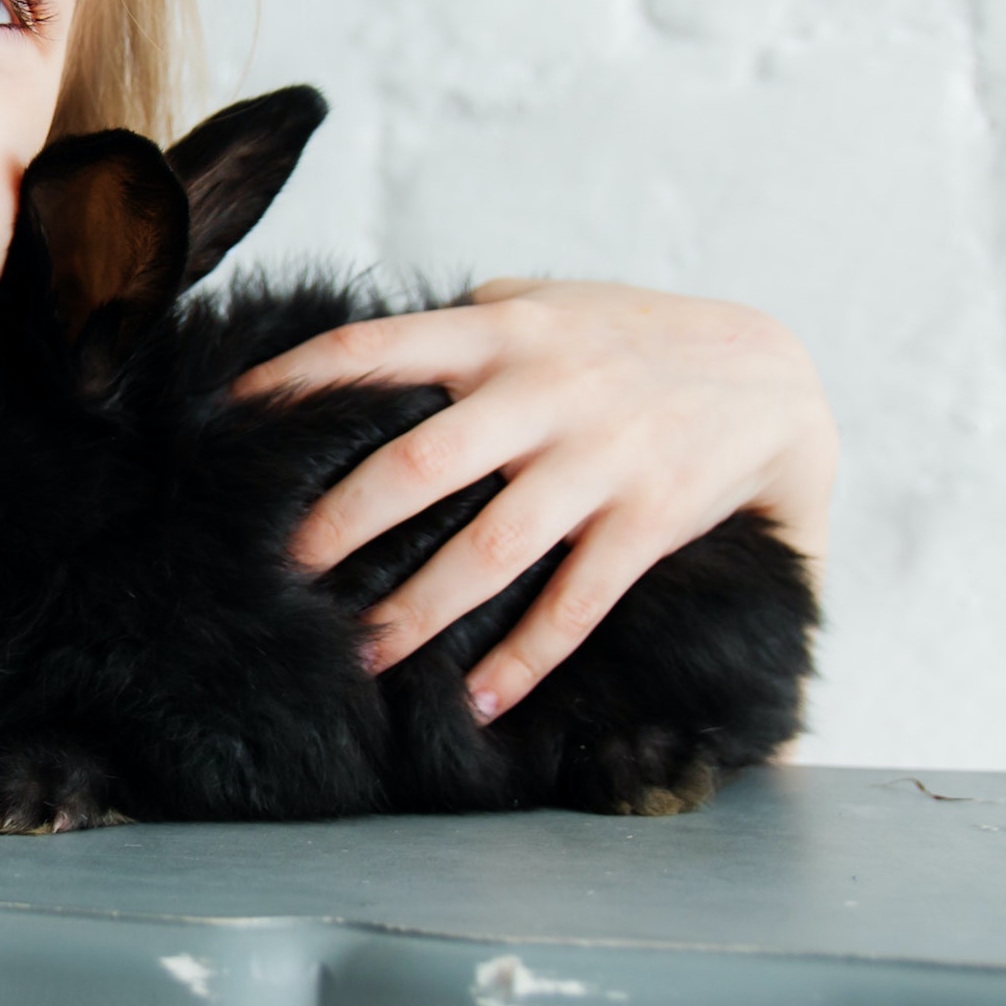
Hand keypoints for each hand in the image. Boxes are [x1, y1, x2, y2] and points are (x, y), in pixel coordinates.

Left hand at [231, 280, 835, 718]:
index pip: (380, 347)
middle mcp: (546, 392)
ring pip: (492, 548)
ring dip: (419, 610)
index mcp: (505, 331)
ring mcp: (599, 461)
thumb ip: (459, 328)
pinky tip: (480, 699)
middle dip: (343, 521)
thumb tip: (352, 359)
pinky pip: (578, 602)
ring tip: (359, 655)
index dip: (300, 382)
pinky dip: (527, 657)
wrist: (772, 376)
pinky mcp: (648, 521)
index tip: (234, 422)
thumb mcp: (546, 305)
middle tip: (284, 570)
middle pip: (420, 463)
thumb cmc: (629, 339)